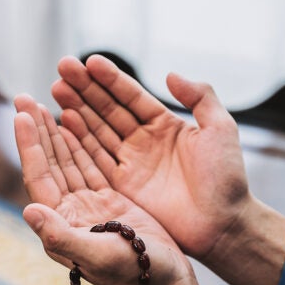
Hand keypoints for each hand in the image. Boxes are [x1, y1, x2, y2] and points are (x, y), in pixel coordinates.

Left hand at [13, 94, 193, 284]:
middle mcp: (72, 214)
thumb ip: (61, 236)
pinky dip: (83, 144)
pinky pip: (92, 166)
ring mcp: (92, 208)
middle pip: (50, 164)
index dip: (30, 145)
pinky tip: (75, 125)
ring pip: (70, 162)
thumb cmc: (134, 275)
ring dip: (56, 133)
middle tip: (25, 97)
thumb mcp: (97, 256)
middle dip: (38, 131)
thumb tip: (28, 210)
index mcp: (62, 224)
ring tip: (44, 103)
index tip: (22, 113)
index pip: (39, 177)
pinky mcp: (112, 204)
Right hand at [51, 55, 249, 262]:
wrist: (223, 223)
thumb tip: (170, 74)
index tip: (90, 61)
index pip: (131, 96)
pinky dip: (79, 141)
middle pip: (108, 110)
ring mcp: (131, 164)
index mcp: (165, 125)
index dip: (111, 78)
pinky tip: (64, 121)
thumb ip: (200, 97)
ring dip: (77, 110)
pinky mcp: (123, 187)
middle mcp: (144, 141)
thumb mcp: (220, 129)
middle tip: (62, 68)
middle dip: (85, 89)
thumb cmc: (227, 178)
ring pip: (98, 131)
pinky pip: (97, 159)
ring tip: (56, 89)